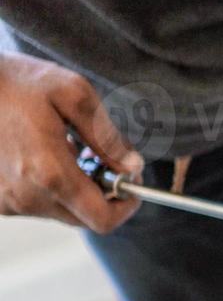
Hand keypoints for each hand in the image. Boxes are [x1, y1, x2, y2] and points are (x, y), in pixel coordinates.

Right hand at [0, 54, 142, 231]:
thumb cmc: (13, 82)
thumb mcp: (71, 93)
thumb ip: (107, 135)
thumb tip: (132, 165)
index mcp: (50, 174)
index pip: (103, 219)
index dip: (126, 205)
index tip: (129, 180)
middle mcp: (27, 196)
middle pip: (84, 218)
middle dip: (101, 193)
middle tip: (98, 157)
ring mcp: (6, 200)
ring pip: (60, 210)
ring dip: (73, 187)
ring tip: (64, 148)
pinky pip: (35, 204)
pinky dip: (47, 186)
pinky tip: (40, 154)